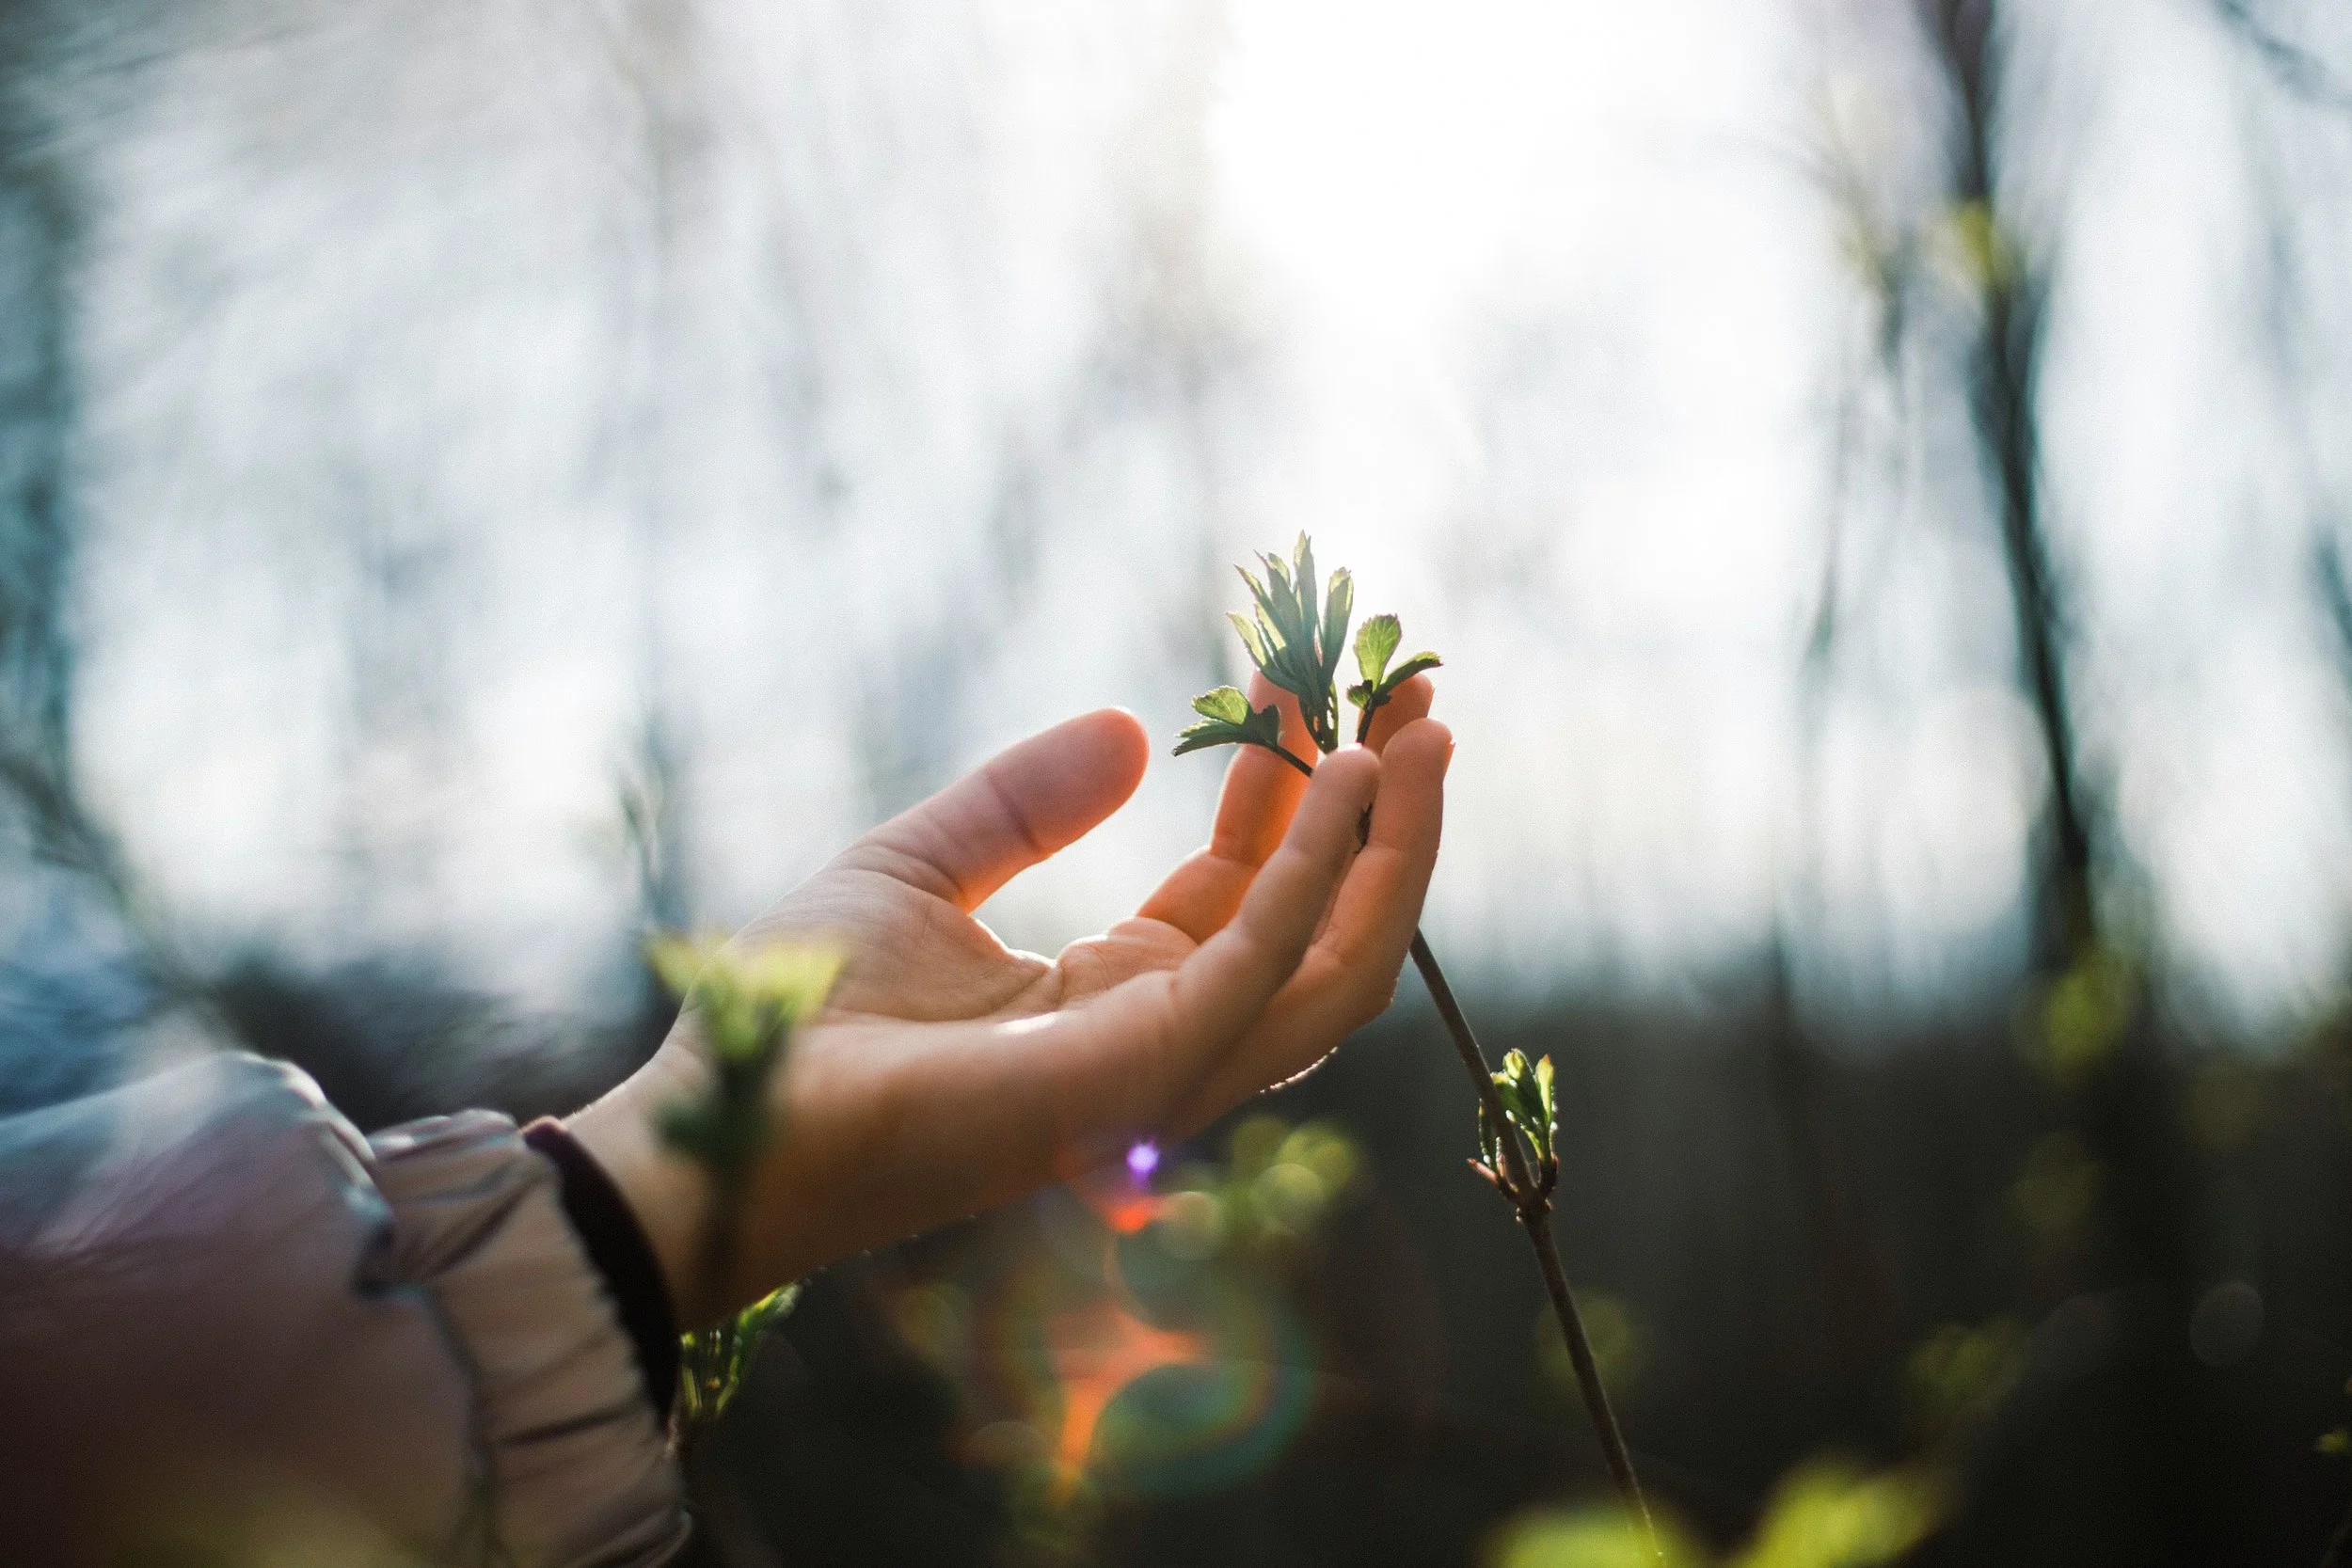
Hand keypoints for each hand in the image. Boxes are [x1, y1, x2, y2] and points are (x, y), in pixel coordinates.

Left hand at [567, 675, 1447, 1324]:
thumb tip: (1130, 727)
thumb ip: (1026, 802)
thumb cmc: (808, 1010)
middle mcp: (1164, 1037)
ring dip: (1395, 845)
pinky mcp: (1148, 1068)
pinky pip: (1271, 960)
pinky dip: (1323, 867)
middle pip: (1319, 927)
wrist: (737, 1108)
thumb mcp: (924, 866)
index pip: (1246, 890)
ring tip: (1422, 727)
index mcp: (1115, 997)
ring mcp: (1167, 1065)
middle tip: (1414, 694)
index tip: (1307, 683)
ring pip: (1338, 962)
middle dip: (1382, 815)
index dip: (1293, 790)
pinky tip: (1347, 775)